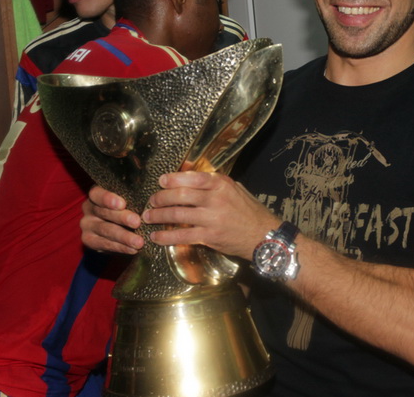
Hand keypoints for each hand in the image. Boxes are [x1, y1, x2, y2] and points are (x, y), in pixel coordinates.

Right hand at [81, 186, 144, 253]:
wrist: (116, 230)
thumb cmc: (127, 208)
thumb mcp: (128, 199)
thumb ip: (133, 197)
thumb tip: (153, 195)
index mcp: (96, 194)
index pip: (97, 194)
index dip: (108, 198)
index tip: (123, 204)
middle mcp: (89, 208)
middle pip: (103, 212)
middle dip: (122, 218)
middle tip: (137, 222)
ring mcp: (87, 225)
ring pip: (106, 230)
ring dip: (124, 237)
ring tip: (139, 242)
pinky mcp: (89, 241)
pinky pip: (105, 244)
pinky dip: (121, 248)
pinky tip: (133, 249)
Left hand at [144, 171, 279, 259]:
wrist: (264, 236)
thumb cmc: (249, 212)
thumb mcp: (235, 189)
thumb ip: (214, 184)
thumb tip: (190, 176)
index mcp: (222, 184)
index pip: (193, 177)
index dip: (173, 178)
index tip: (161, 181)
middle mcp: (216, 199)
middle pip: (181, 195)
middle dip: (161, 197)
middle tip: (151, 201)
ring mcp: (212, 219)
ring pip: (178, 214)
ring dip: (159, 216)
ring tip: (148, 217)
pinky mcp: (210, 237)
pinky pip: (183, 235)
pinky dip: (166, 236)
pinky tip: (157, 237)